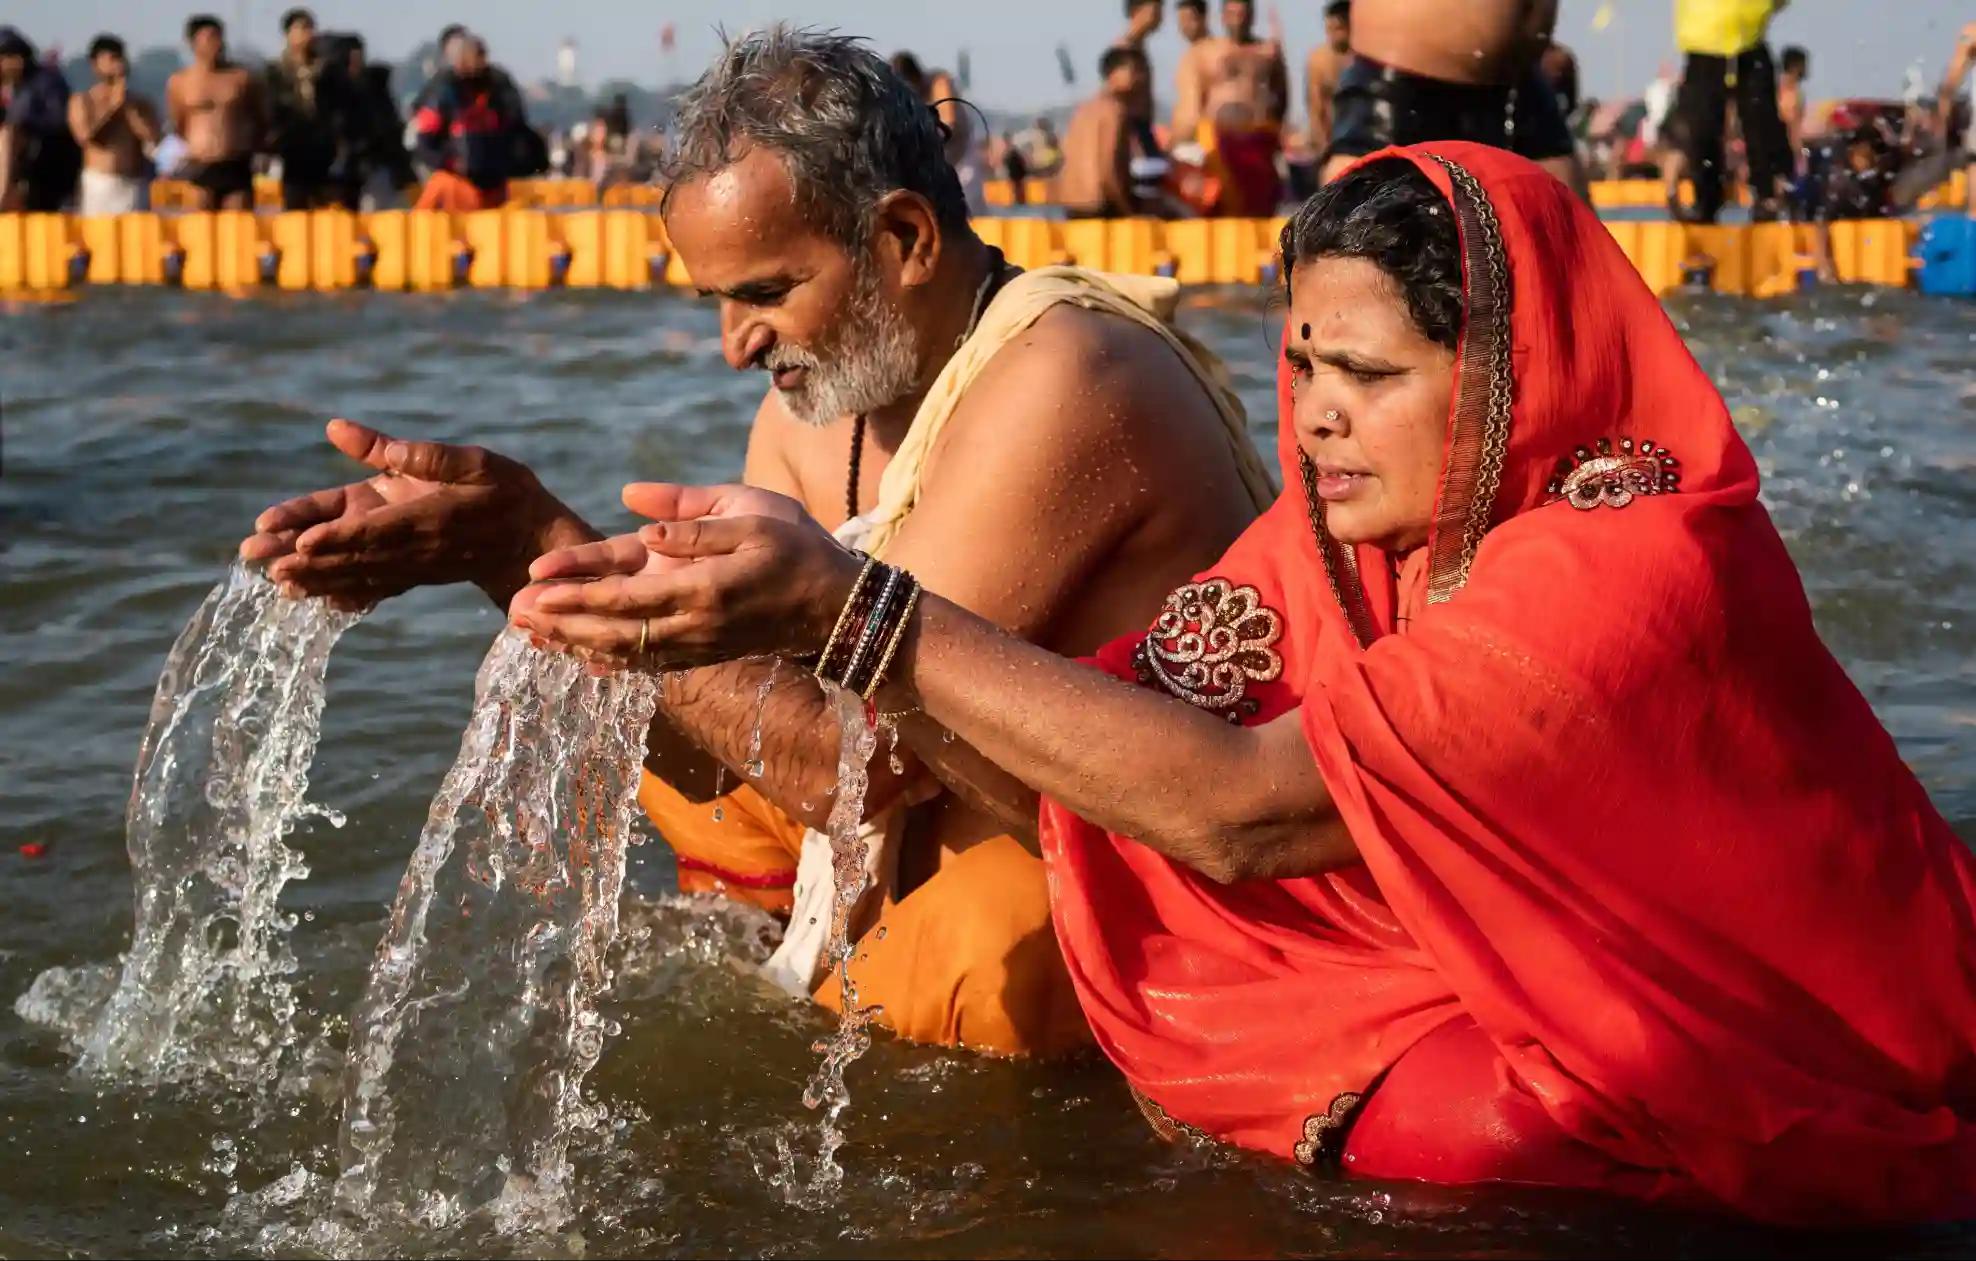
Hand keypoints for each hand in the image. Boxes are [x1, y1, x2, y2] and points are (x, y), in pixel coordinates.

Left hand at [239, 418, 579, 608]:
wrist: (533, 541)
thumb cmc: (505, 491)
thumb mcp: (468, 461)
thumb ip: (405, 451)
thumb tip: (337, 428)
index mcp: (427, 518)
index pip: (375, 530)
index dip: (338, 537)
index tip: (303, 544)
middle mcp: (416, 549)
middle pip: (355, 558)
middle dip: (309, 563)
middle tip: (266, 566)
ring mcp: (415, 567)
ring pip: (358, 575)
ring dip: (316, 580)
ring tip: (276, 583)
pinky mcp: (415, 574)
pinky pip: (376, 588)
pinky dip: (346, 594)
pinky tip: (317, 600)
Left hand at [511, 482, 855, 670]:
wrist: (839, 606)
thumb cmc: (797, 547)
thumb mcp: (751, 512)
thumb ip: (691, 517)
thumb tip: (636, 517)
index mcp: (702, 586)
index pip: (624, 593)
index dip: (577, 590)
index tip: (535, 584)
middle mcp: (694, 625)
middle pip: (612, 630)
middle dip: (561, 622)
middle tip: (514, 613)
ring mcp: (697, 647)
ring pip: (624, 652)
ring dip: (575, 644)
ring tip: (532, 634)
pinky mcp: (703, 655)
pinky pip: (646, 664)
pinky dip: (608, 662)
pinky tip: (579, 656)